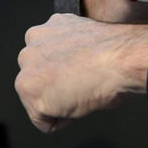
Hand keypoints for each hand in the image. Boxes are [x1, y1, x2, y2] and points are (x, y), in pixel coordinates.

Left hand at [15, 14, 145, 132]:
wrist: (121, 61)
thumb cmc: (118, 55)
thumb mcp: (90, 44)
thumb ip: (73, 51)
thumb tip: (78, 69)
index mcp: (53, 25)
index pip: (50, 59)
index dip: (71, 74)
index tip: (86, 73)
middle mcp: (35, 39)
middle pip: (40, 77)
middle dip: (59, 87)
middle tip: (83, 84)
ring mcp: (28, 63)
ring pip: (37, 99)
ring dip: (58, 103)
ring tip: (80, 91)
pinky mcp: (27, 88)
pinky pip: (44, 121)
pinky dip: (62, 120)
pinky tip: (78, 103)